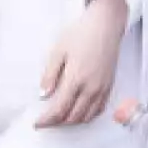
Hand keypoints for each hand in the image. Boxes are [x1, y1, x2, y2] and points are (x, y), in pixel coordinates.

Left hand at [36, 0, 127, 127]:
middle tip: (46, 121)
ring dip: (72, 122)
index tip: (37, 123)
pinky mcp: (109, 86)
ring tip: (60, 118)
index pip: (59, 109)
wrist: (106, 25)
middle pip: (72, 117)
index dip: (46, 120)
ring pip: (86, 117)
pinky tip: (79, 113)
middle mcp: (91, 88)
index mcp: (75, 79)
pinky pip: (98, 110)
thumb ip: (50, 75)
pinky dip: (87, 116)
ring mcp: (102, 89)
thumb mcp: (59, 50)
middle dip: (57, 123)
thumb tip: (43, 94)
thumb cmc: (81, 33)